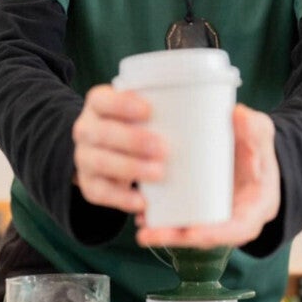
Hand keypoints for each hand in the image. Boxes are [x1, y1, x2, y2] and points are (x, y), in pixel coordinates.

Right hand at [72, 84, 167, 213]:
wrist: (112, 151)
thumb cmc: (140, 124)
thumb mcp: (145, 110)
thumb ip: (166, 107)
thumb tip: (217, 114)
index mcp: (98, 104)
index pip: (101, 100)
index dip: (121, 104)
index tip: (149, 110)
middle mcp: (86, 129)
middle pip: (101, 133)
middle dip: (132, 140)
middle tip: (163, 148)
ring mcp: (84, 158)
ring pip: (99, 163)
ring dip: (129, 168)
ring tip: (159, 173)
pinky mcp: (89, 184)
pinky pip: (100, 193)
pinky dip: (121, 198)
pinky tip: (142, 202)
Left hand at [136, 103, 280, 248]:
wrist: (249, 148)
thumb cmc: (258, 146)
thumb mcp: (261, 135)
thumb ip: (254, 128)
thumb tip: (237, 113)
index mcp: (253, 209)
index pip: (236, 229)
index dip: (213, 233)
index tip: (191, 232)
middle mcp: (232, 219)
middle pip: (203, 235)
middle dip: (175, 236)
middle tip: (148, 234)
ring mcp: (212, 215)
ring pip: (186, 229)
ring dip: (162, 231)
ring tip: (139, 224)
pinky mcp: (196, 206)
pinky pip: (178, 216)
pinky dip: (160, 215)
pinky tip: (139, 212)